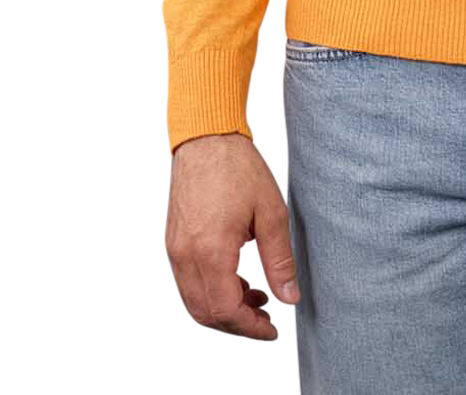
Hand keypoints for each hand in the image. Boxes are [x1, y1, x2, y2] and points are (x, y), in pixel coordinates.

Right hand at [166, 131, 301, 340]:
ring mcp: (177, 250)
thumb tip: (290, 297)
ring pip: (195, 302)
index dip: (250, 327)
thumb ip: (279, 259)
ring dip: (224, 309)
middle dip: (238, 323)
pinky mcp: (175, 243)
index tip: (273, 327)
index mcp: (211, 250)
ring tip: (255, 296)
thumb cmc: (239, 169)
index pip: (226, 310)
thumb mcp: (271, 212)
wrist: (208, 139)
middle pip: (207, 313)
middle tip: (266, 316)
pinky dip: (211, 292)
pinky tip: (237, 279)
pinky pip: (189, 283)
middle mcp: (187, 256)